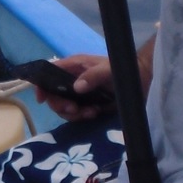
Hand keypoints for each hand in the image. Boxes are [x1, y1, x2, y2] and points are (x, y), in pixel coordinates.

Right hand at [38, 48, 153, 121]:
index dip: (41, 85)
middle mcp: (72, 80)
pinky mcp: (87, 104)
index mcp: (74, 66)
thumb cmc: (123, 69)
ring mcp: (79, 93)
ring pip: (64, 107)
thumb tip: (75, 88)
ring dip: (73, 114)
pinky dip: (82, 116)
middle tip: (74, 110)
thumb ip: (92, 76)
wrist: (141, 79)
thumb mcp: (108, 70)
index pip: (48, 72)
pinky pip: (76, 114)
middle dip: (61, 105)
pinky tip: (95, 113)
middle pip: (53, 94)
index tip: (42, 99)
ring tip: (91, 112)